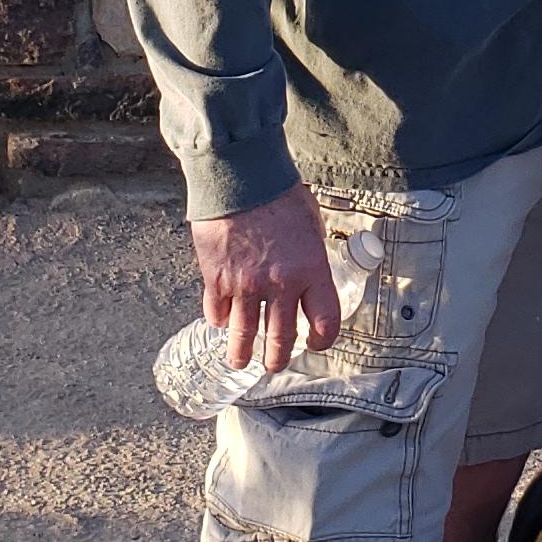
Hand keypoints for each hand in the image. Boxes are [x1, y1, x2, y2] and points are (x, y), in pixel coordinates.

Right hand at [192, 185, 341, 370]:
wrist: (241, 176)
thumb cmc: (279, 194)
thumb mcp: (311, 224)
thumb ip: (310, 255)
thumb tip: (307, 273)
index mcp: (311, 270)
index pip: (325, 321)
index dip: (323, 340)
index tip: (316, 344)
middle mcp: (280, 285)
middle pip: (282, 338)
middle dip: (278, 358)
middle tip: (274, 364)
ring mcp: (245, 286)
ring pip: (244, 335)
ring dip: (242, 353)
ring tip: (240, 361)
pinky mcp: (216, 279)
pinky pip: (217, 312)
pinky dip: (220, 320)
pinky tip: (222, 322)